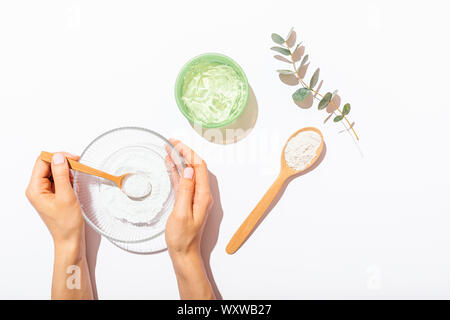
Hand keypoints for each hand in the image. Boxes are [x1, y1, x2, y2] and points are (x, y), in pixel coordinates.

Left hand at [26, 152, 92, 299]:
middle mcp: (37, 189)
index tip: (73, 159)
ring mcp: (45, 192)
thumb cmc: (66, 223)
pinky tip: (75, 184)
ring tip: (77, 178)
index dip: (58, 157)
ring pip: (54, 171)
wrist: (70, 239)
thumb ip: (62, 175)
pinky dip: (68, 178)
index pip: (43, 162)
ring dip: (67, 171)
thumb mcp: (66, 196)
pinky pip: (59, 179)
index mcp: (35, 189)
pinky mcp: (52, 194)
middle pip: (48, 165)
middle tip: (78, 166)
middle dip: (63, 163)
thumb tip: (59, 157)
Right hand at [165, 139, 214, 299]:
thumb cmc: (182, 237)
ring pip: (189, 173)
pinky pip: (183, 181)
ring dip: (179, 160)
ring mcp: (195, 197)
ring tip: (168, 149)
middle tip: (170, 142)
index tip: (177, 143)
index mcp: (203, 196)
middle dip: (184, 152)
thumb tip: (189, 170)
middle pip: (195, 167)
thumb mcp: (181, 213)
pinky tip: (170, 165)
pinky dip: (177, 171)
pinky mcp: (188, 201)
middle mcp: (202, 194)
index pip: (199, 167)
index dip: (189, 153)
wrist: (184, 253)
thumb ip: (186, 191)